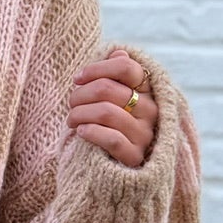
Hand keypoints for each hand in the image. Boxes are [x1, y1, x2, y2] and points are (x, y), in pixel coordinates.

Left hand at [67, 47, 156, 166]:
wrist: (115, 172)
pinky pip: (112, 138)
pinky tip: (80, 132)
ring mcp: (145, 134)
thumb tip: (117, 51)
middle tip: (71, 104)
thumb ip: (116, 76)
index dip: (97, 68)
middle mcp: (151, 110)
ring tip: (71, 120)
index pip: (126, 67)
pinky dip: (91, 132)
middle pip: (109, 89)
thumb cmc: (110, 129)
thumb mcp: (114, 101)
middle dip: (81, 94)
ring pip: (106, 112)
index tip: (77, 78)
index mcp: (148, 91)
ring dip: (80, 113)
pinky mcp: (136, 156)